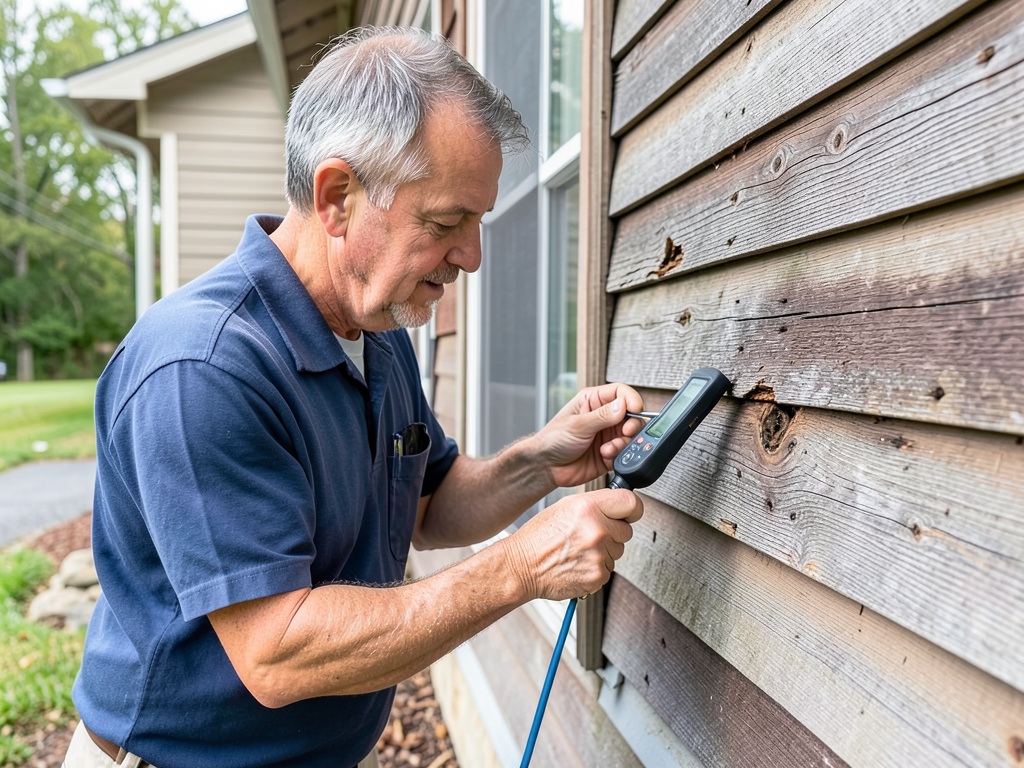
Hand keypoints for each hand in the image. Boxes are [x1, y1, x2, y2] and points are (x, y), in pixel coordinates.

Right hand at [501, 489, 642, 600]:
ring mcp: (599, 555)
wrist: (522, 566)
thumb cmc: (538, 537)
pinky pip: (608, 569)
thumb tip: (618, 507)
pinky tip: (577, 562)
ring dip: (604, 551)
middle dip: (613, 532)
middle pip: (626, 530)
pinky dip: (596, 567)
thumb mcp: (565, 507)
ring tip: (578, 549)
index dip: (632, 509)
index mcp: (589, 508)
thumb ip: (595, 504)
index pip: (631, 503)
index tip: (629, 513)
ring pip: (617, 551)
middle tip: (590, 534)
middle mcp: (597, 530)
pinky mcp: (598, 576)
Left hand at [531, 383, 645, 488]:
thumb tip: (624, 405)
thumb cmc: (553, 440)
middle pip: (631, 415)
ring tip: (607, 449)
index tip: (635, 409)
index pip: (621, 393)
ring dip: (623, 443)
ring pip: (631, 436)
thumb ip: (602, 416)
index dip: (631, 400)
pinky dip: (619, 456)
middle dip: (632, 425)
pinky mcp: (610, 453)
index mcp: (594, 401)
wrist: (546, 467)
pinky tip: (605, 457)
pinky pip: (625, 454)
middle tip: (626, 432)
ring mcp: (608, 436)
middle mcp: (604, 417)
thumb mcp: (577, 425)